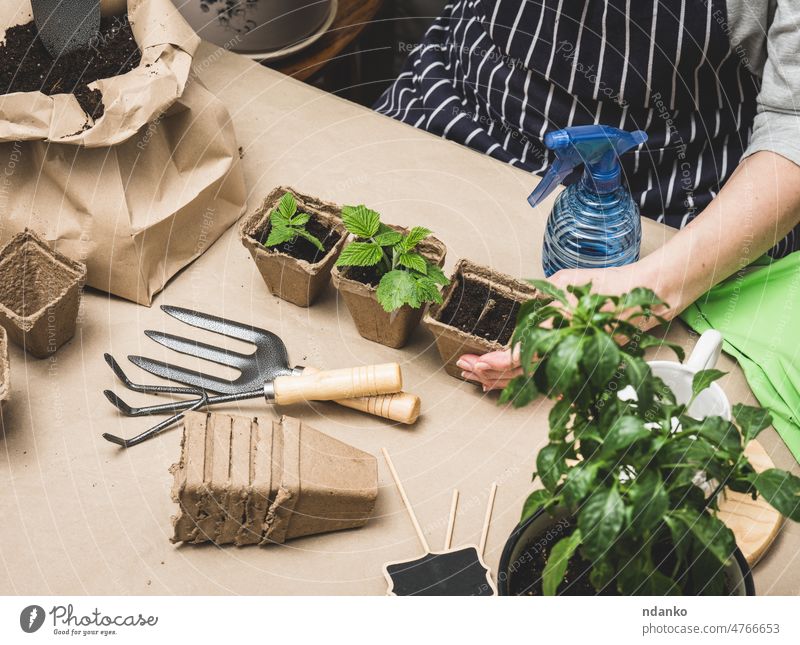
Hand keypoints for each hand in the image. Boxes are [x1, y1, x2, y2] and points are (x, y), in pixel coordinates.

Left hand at [457, 263, 667, 390]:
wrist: (647, 298)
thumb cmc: (607, 287)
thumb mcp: (562, 285)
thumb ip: (537, 303)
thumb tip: (517, 313)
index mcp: (559, 334)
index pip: (520, 356)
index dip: (495, 362)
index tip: (476, 361)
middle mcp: (565, 354)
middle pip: (519, 374)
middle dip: (488, 373)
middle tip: (466, 367)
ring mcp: (574, 363)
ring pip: (531, 381)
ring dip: (502, 380)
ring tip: (478, 376)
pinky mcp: (580, 366)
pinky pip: (547, 379)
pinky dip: (524, 382)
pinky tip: (508, 381)